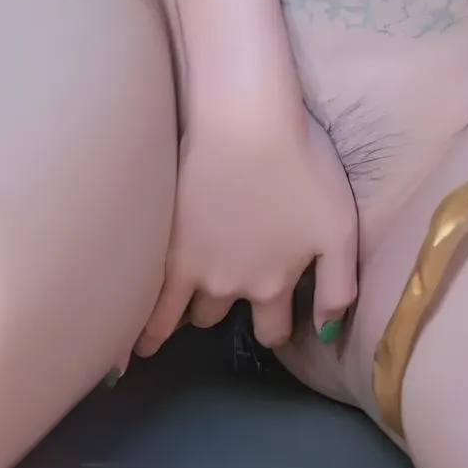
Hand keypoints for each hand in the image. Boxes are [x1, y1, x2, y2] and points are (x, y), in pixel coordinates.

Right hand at [136, 93, 358, 356]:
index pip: (272, 329)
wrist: (245, 125)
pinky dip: (141, 329)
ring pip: (181, 314)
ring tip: (159, 333)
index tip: (270, 322)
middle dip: (223, 308)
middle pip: (221, 315)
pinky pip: (149, 303)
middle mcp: (231, 286)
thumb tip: (327, 334)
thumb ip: (337, 287)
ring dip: (180, 317)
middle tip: (217, 293)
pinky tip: (127, 343)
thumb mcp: (340, 230)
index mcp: (274, 283)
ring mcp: (193, 268)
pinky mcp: (164, 244)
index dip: (273, 327)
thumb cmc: (303, 167)